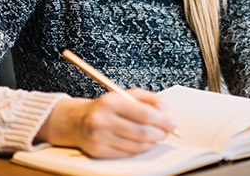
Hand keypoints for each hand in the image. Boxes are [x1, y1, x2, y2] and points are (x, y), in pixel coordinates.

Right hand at [35, 88, 177, 157]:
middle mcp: (102, 119)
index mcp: (110, 101)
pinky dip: (140, 149)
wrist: (78, 121)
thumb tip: (167, 113)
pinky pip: (127, 154)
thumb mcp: (127, 95)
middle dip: (160, 133)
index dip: (162, 120)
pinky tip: (142, 143)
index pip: (144, 113)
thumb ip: (150, 99)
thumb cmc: (107, 107)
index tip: (172, 124)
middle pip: (142, 132)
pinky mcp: (98, 151)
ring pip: (136, 145)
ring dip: (151, 143)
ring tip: (154, 137)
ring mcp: (99, 137)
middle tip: (166, 132)